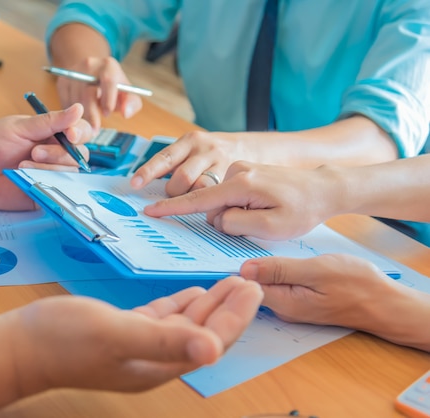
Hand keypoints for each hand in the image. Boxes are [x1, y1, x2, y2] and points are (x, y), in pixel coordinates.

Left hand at [0, 104, 91, 209]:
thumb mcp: (21, 128)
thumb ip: (51, 121)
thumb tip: (78, 108)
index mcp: (53, 133)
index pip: (80, 131)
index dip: (80, 133)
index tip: (70, 135)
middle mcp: (57, 154)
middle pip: (79, 155)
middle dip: (59, 154)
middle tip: (34, 152)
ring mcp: (53, 174)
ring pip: (70, 173)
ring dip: (49, 169)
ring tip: (22, 166)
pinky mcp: (46, 192)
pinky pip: (59, 192)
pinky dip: (48, 185)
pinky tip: (29, 180)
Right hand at [12, 276, 262, 395]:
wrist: (21, 347)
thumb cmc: (64, 341)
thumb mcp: (117, 334)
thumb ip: (165, 339)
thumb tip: (213, 350)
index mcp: (160, 363)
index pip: (212, 340)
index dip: (236, 316)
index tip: (253, 288)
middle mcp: (155, 358)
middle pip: (204, 332)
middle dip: (229, 308)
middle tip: (248, 280)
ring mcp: (139, 346)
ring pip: (186, 323)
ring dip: (209, 304)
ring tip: (228, 282)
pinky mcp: (123, 331)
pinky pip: (163, 317)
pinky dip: (181, 304)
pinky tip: (192, 292)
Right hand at [55, 57, 141, 131]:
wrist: (95, 80)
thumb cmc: (115, 91)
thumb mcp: (128, 96)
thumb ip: (132, 104)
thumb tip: (126, 112)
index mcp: (108, 66)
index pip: (108, 80)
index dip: (108, 99)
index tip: (107, 114)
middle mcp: (89, 65)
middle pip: (88, 91)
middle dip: (91, 113)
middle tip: (94, 130)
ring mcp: (73, 72)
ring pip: (75, 98)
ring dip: (80, 116)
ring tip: (87, 128)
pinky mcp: (62, 82)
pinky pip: (65, 101)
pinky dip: (70, 114)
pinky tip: (79, 120)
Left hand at [131, 130, 251, 195]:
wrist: (251, 148)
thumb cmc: (211, 154)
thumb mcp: (193, 150)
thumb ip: (175, 165)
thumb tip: (146, 186)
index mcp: (189, 141)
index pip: (165, 157)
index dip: (148, 171)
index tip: (135, 184)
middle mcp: (205, 150)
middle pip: (182, 177)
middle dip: (174, 192)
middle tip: (175, 194)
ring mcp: (221, 164)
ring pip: (200, 189)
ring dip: (191, 199)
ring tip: (193, 198)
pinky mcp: (233, 178)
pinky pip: (215, 197)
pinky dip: (208, 204)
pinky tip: (209, 204)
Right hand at [144, 161, 341, 239]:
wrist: (323, 188)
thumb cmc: (302, 209)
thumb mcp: (271, 227)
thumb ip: (236, 224)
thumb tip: (217, 219)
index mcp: (241, 184)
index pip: (198, 200)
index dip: (173, 208)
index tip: (151, 211)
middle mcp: (236, 171)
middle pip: (211, 204)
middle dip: (224, 219)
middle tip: (259, 222)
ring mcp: (240, 169)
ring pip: (220, 201)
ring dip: (234, 213)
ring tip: (265, 213)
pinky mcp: (244, 171)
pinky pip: (229, 195)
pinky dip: (239, 206)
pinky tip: (262, 207)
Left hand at [240, 254, 429, 350]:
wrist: (384, 303)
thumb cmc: (356, 285)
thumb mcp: (317, 270)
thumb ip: (280, 270)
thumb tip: (244, 269)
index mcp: (282, 302)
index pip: (244, 286)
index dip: (236, 264)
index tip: (231, 244)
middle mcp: (281, 308)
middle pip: (251, 283)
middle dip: (247, 262)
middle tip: (249, 238)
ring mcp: (288, 305)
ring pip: (264, 281)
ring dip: (263, 264)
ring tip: (264, 243)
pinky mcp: (297, 300)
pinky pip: (277, 283)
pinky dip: (276, 269)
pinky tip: (282, 256)